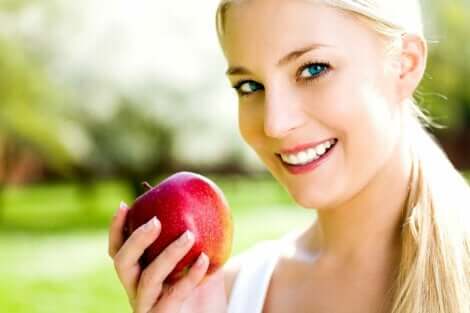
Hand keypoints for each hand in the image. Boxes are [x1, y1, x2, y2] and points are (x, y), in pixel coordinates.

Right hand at [108, 201, 227, 312]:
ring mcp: (149, 305)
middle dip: (136, 240)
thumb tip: (195, 196)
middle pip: (123, 263)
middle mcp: (136, 289)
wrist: (214, 312)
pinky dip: (190, 275)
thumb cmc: (203, 281)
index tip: (125, 205)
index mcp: (138, 272)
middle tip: (156, 221)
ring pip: (148, 278)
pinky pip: (174, 294)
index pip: (118, 249)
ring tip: (189, 235)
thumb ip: (193, 230)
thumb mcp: (198, 252)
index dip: (116, 228)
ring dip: (168, 254)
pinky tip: (205, 259)